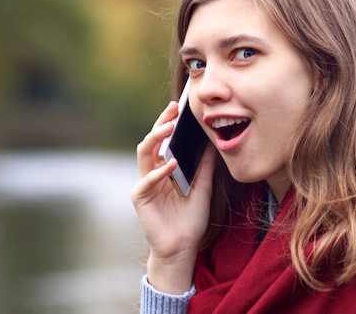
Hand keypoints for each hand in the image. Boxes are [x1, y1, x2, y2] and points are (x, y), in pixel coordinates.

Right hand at [131, 101, 215, 293]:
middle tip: (173, 109)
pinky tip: (171, 165)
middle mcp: (152, 172)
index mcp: (164, 168)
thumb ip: (206, 166)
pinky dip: (158, 171)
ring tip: (170, 128)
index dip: (170, 122)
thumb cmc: (190, 219)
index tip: (181, 106)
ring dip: (156, 139)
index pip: (165, 140)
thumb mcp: (203, 187)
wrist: (183, 248)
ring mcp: (144, 183)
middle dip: (161, 123)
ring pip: (144, 153)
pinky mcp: (140, 198)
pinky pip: (146, 180)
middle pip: (152, 140)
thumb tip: (214, 141)